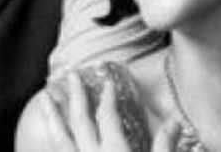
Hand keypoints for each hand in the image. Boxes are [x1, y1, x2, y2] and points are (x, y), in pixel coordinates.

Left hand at [26, 71, 181, 151]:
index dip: (107, 96)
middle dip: (75, 96)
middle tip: (69, 76)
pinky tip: (48, 141)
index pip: (108, 116)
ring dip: (53, 117)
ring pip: (61, 139)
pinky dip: (52, 147)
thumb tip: (176, 122)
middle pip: (80, 121)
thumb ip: (165, 147)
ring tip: (45, 99)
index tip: (107, 80)